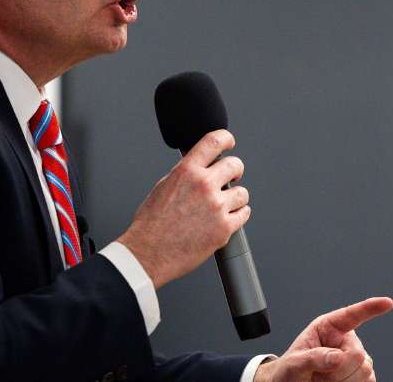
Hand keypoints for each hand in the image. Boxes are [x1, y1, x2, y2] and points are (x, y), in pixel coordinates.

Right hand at [116, 130, 249, 288]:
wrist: (149, 253)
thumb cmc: (151, 224)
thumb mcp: (163, 186)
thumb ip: (185, 173)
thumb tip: (199, 165)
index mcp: (186, 171)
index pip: (214, 141)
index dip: (226, 138)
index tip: (229, 142)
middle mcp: (204, 185)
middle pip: (235, 165)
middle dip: (235, 170)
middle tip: (231, 177)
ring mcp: (216, 206)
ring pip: (242, 192)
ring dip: (235, 197)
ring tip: (223, 205)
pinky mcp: (224, 228)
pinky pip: (244, 213)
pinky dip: (238, 215)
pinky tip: (227, 217)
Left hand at [255, 297, 392, 381]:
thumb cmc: (289, 371)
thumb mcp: (293, 362)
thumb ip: (313, 357)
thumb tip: (337, 357)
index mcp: (329, 328)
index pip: (352, 315)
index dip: (370, 308)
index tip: (387, 303)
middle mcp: (346, 341)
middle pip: (357, 355)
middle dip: (338, 371)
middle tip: (317, 375)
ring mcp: (356, 359)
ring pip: (364, 372)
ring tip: (323, 381)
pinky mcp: (361, 377)